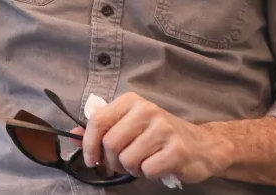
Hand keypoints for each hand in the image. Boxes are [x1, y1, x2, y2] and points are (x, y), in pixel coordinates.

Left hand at [81, 92, 227, 183]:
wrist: (203, 145)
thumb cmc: (160, 136)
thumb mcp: (130, 125)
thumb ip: (102, 130)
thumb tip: (72, 135)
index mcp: (131, 101)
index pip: (98, 121)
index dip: (89, 144)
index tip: (91, 159)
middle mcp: (147, 110)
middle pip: (110, 144)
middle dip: (112, 161)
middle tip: (123, 163)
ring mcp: (163, 129)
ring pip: (127, 159)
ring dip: (132, 169)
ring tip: (144, 162)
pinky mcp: (176, 149)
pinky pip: (147, 170)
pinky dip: (148, 174)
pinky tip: (158, 166)